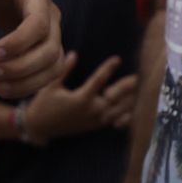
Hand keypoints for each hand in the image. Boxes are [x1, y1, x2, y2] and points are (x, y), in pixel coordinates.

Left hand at [0, 0, 62, 97]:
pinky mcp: (43, 48)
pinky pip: (46, 74)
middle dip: (20, 67)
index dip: (19, 43)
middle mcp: (51, 18)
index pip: (39, 25)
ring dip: (26, 82)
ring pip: (52, 67)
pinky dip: (28, 86)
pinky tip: (3, 89)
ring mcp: (50, 35)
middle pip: (49, 51)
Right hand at [21, 56, 137, 142]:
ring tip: (142, 91)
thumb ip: (64, 70)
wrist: (40, 127)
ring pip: (118, 110)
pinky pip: (115, 122)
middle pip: (115, 97)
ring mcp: (95, 120)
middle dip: (128, 86)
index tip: (117, 59)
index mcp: (81, 99)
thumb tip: (74, 54)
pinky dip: (125, 117)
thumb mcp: (51, 85)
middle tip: (140, 77)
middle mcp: (91, 110)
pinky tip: (134, 112)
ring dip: (130, 100)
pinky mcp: (95, 126)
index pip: (99, 80)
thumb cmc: (43, 104)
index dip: (108, 68)